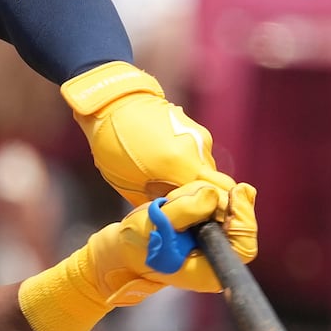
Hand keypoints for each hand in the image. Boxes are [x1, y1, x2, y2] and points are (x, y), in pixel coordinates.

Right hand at [18, 180, 257, 330]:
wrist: (117, 251)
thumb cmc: (133, 245)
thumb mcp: (154, 227)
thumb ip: (185, 210)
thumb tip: (215, 195)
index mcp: (207, 271)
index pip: (244, 246)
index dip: (245, 218)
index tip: (236, 192)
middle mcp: (213, 259)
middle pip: (240, 224)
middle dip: (221, 201)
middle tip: (196, 191)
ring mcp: (209, 246)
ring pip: (225, 211)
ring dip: (203, 197)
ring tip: (172, 202)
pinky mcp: (203, 231)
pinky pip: (213, 207)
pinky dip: (198, 196)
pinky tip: (176, 200)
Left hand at [61, 61, 235, 204]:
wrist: (113, 101)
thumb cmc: (114, 145)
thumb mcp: (131, 185)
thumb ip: (161, 202)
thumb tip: (178, 219)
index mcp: (181, 165)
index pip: (217, 199)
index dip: (214, 217)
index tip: (205, 229)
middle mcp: (197, 149)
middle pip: (217, 187)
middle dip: (207, 203)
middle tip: (188, 214)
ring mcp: (199, 137)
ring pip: (209, 172)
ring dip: (196, 185)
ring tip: (171, 189)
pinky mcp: (196, 130)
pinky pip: (200, 158)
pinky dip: (191, 170)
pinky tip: (169, 170)